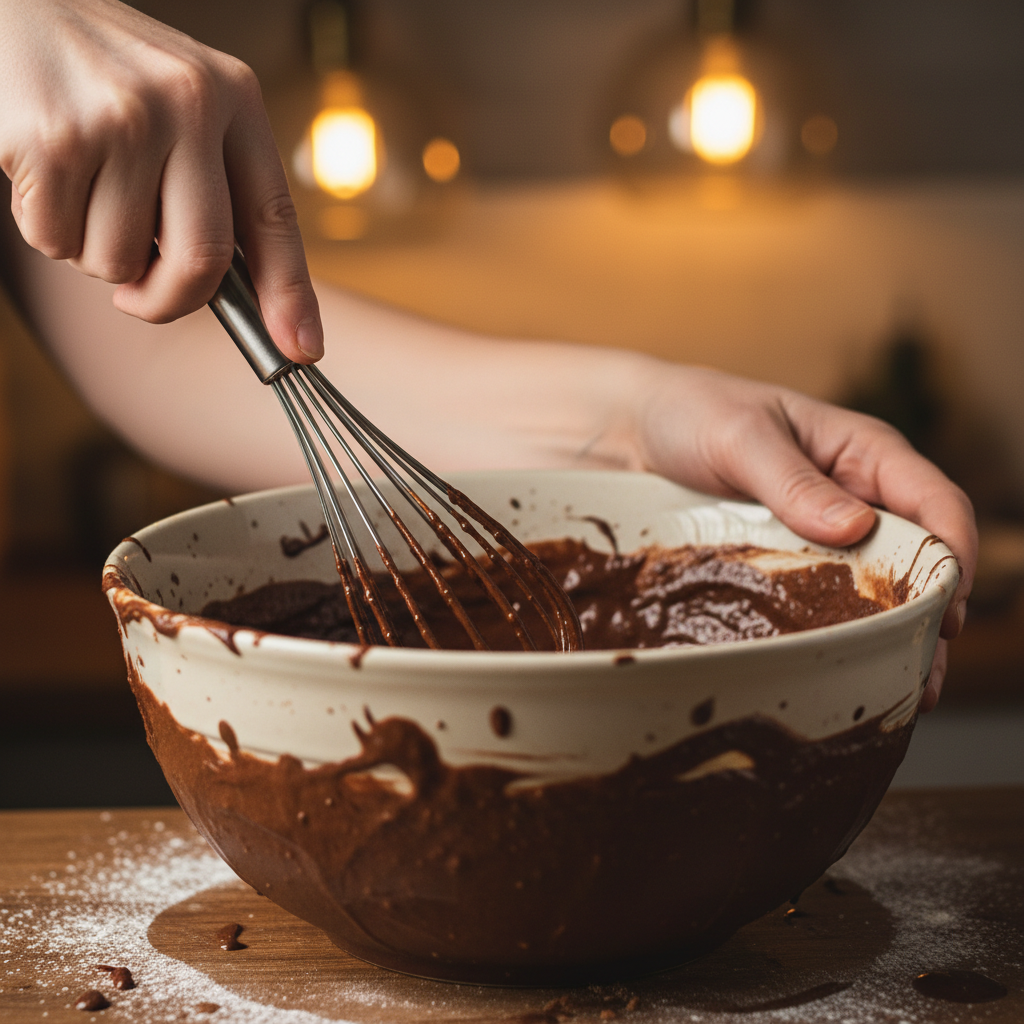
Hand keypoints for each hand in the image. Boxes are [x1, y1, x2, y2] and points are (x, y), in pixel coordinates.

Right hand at [0, 0, 320, 360]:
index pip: (275, 216)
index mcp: (234, 97)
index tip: (304, 349)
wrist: (6, 2)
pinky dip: (46, 228)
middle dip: (169, 301)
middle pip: (204, 261)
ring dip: (94, 252)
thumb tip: (240, 292)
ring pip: (121, 260)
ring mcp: (122, 119)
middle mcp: (189, 104)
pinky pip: (58, 241)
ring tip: (80, 189)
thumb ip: (212, 183)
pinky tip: (41, 172)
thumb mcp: (181, 104)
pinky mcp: (55, 139)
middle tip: (138, 297)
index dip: (292, 295)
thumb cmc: (100, 71)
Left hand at [630, 364, 976, 709]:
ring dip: (893, 638)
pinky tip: (847, 675)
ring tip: (900, 692)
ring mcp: (820, 536)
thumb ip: (792, 480)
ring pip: (877, 591)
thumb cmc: (689, 413)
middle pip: (917, 560)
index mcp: (861, 453)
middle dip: (929, 615)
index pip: (935, 502)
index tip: (946, 606)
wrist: (628, 430)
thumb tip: (854, 528)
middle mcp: (852, 497)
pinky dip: (841, 637)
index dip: (953, 555)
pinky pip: (824, 603)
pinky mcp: (785, 564)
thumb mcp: (740, 437)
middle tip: (923, 672)